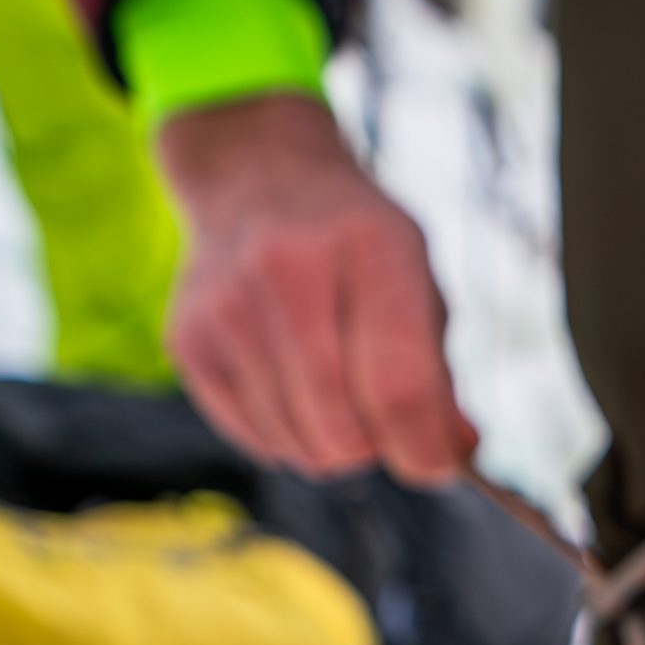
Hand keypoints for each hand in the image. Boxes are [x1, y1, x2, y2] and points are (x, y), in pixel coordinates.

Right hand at [158, 93, 477, 482]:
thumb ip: (439, 374)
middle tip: (381, 418)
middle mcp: (289, 267)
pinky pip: (256, 438)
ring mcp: (228, 305)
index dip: (425, 449)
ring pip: (298, 445)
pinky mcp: (189, 341)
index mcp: (370, 246)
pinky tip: (291, 384)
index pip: (401, 388)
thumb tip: (455, 455)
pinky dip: (287, 436)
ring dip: (330, 444)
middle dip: (375, 448)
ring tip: (334, 390)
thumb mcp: (417, 284)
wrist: (258, 180)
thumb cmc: (357, 251)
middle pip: (343, 430)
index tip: (435, 465)